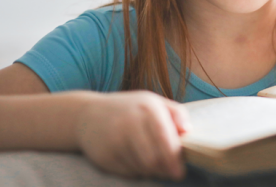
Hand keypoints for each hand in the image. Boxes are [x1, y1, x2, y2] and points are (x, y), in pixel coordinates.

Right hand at [75, 91, 191, 179]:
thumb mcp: (153, 102)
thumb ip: (176, 113)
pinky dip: (137, 171)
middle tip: (171, 173)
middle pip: (155, 159)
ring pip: (142, 168)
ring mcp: (115, 140)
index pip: (166, 140)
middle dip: (166, 170)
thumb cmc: (129, 109)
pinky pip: (128, 172)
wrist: (87, 115)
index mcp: (148, 108)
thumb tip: (188, 131)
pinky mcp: (104, 155)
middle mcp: (130, 123)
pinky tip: (136, 162)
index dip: (175, 159)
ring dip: (152, 171)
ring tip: (154, 164)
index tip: (180, 171)